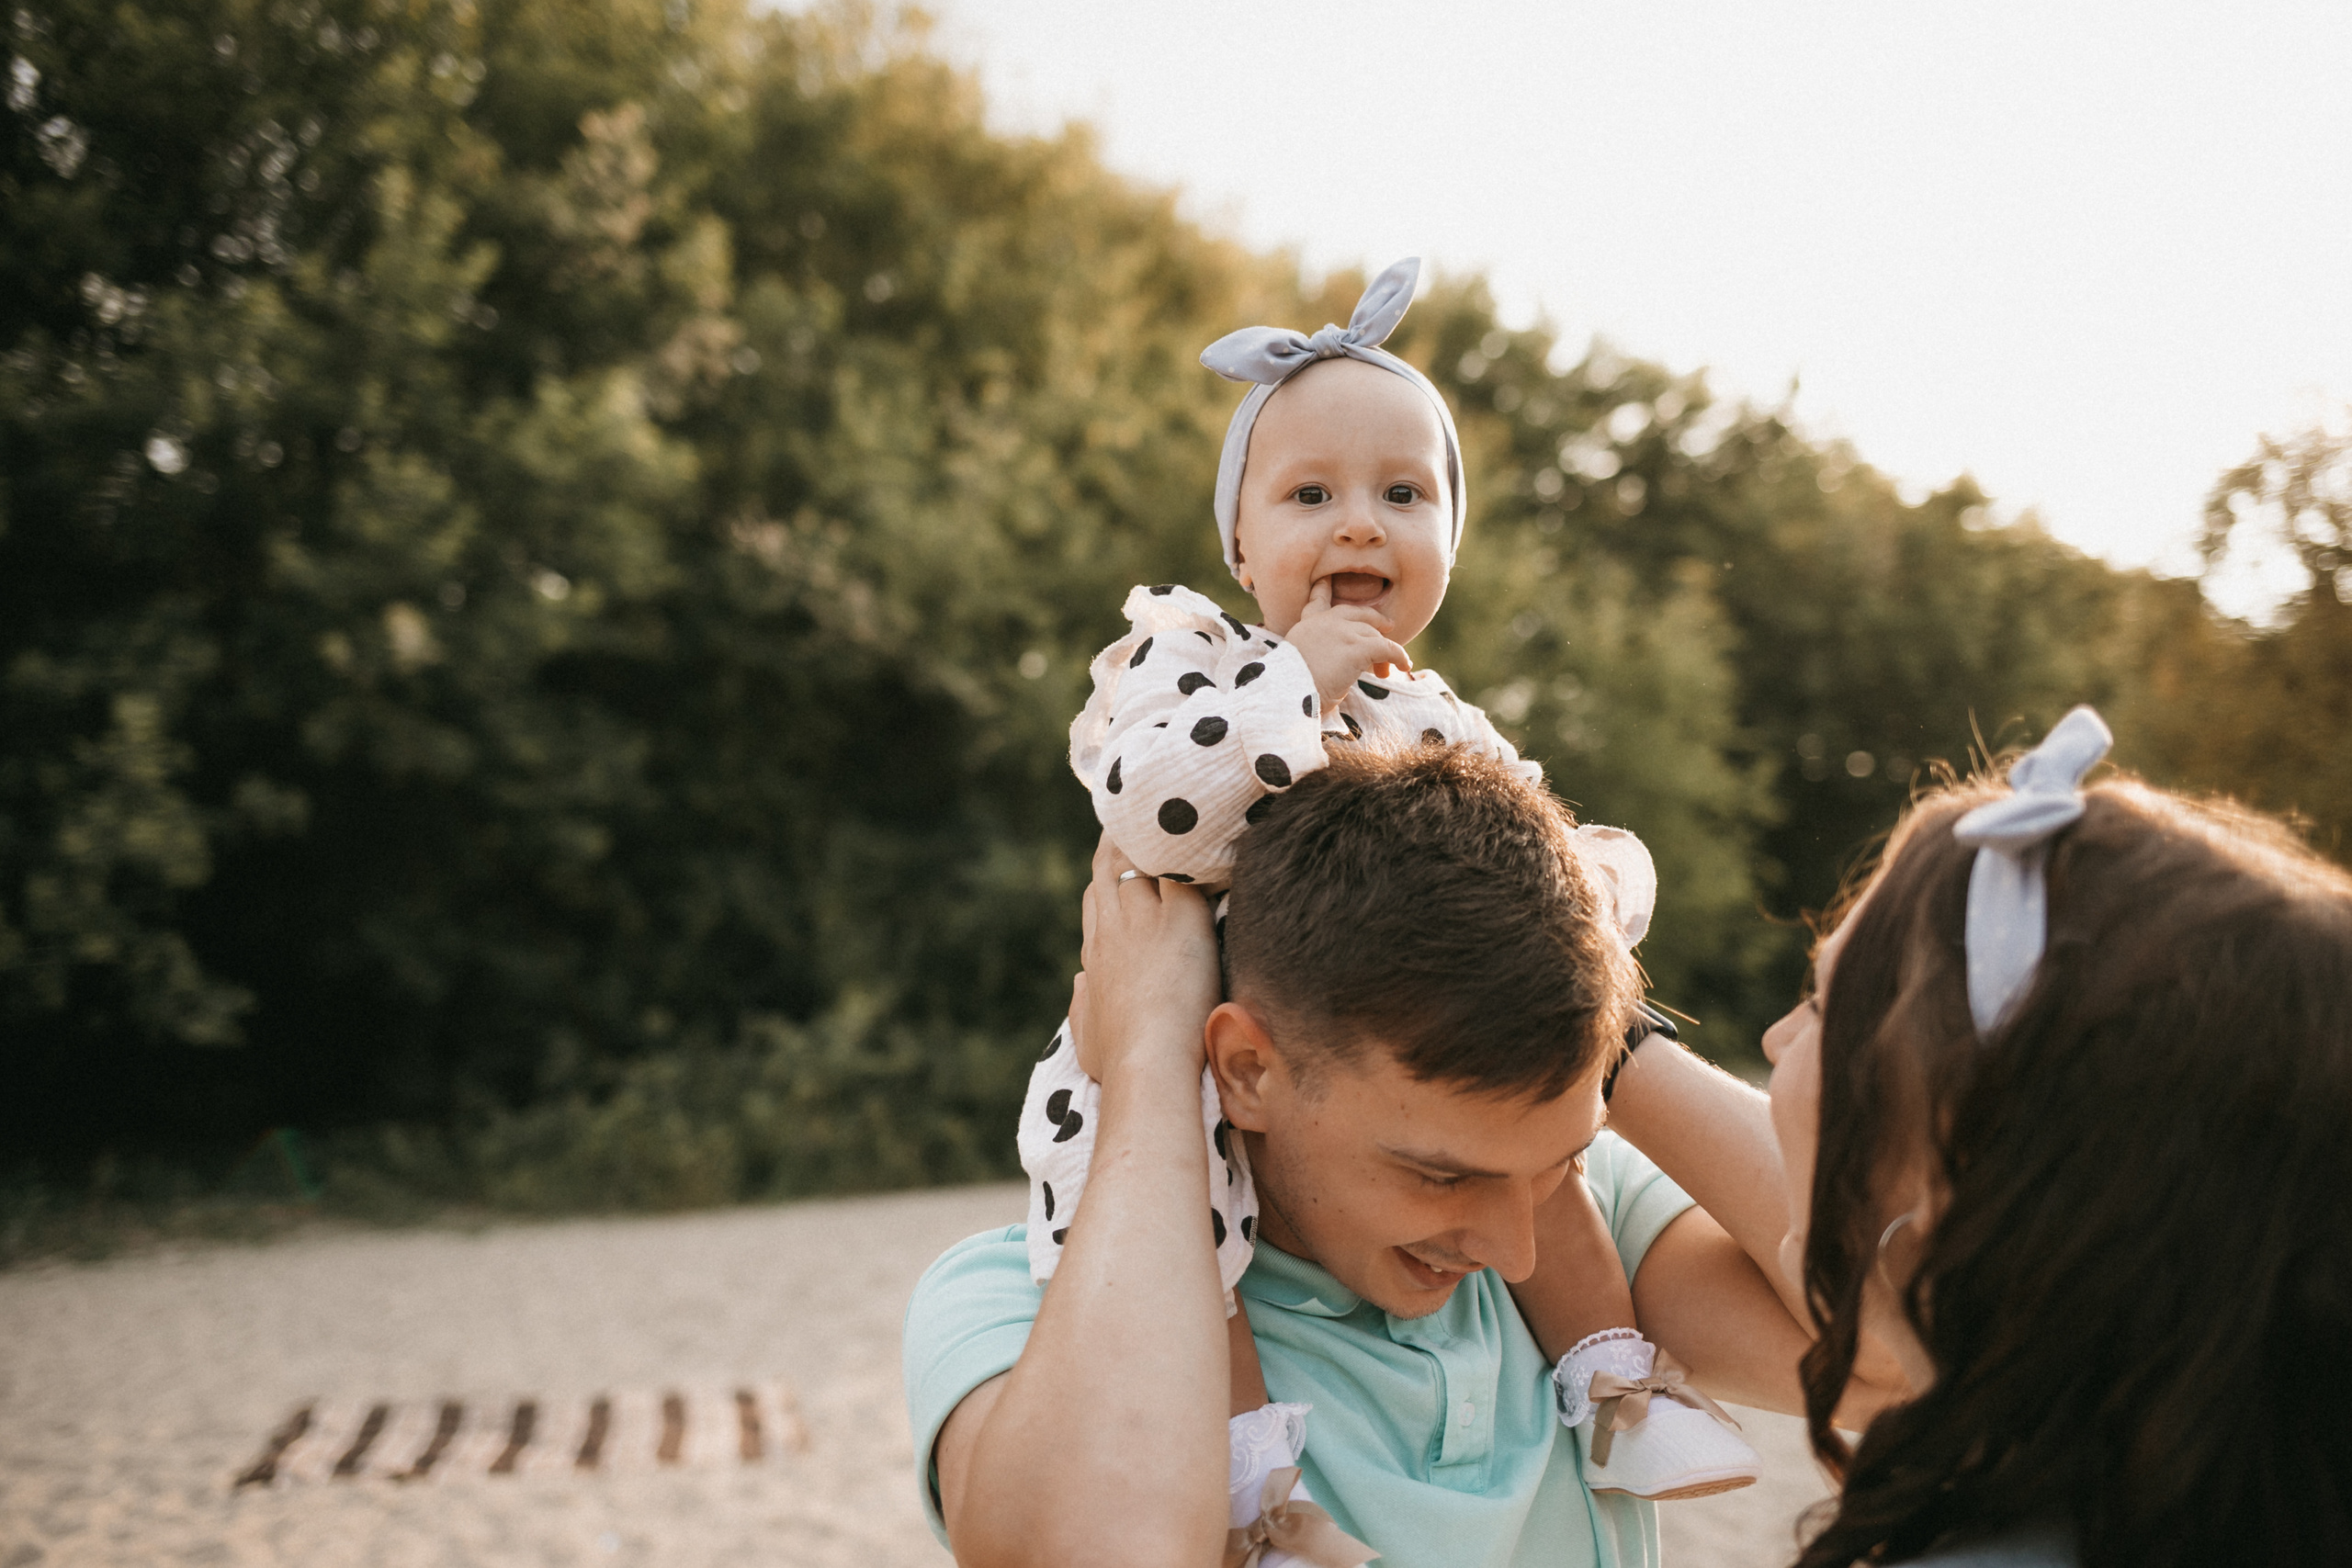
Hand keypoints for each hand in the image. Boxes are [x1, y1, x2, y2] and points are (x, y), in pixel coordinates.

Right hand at [1075, 834, 1217, 1085]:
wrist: (1145, 1067)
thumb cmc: (1118, 1064)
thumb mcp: (1085, 1034)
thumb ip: (1081, 1003)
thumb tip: (1082, 981)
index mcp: (1095, 954)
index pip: (1097, 899)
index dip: (1109, 877)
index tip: (1122, 862)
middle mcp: (1115, 927)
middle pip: (1112, 865)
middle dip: (1127, 838)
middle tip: (1149, 818)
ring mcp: (1146, 918)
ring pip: (1147, 855)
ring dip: (1166, 837)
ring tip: (1190, 816)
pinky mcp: (1182, 918)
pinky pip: (1189, 867)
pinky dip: (1201, 853)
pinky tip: (1220, 837)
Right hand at [1287, 577, 1412, 708]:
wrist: (1289, 695)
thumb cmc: (1291, 689)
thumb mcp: (1297, 663)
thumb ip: (1314, 653)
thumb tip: (1335, 664)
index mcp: (1306, 626)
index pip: (1317, 601)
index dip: (1323, 589)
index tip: (1326, 581)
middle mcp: (1324, 622)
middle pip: (1357, 613)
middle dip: (1374, 619)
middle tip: (1388, 628)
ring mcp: (1342, 632)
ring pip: (1374, 634)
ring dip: (1384, 653)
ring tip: (1385, 673)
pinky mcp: (1357, 647)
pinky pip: (1387, 648)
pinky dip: (1399, 656)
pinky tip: (1404, 665)